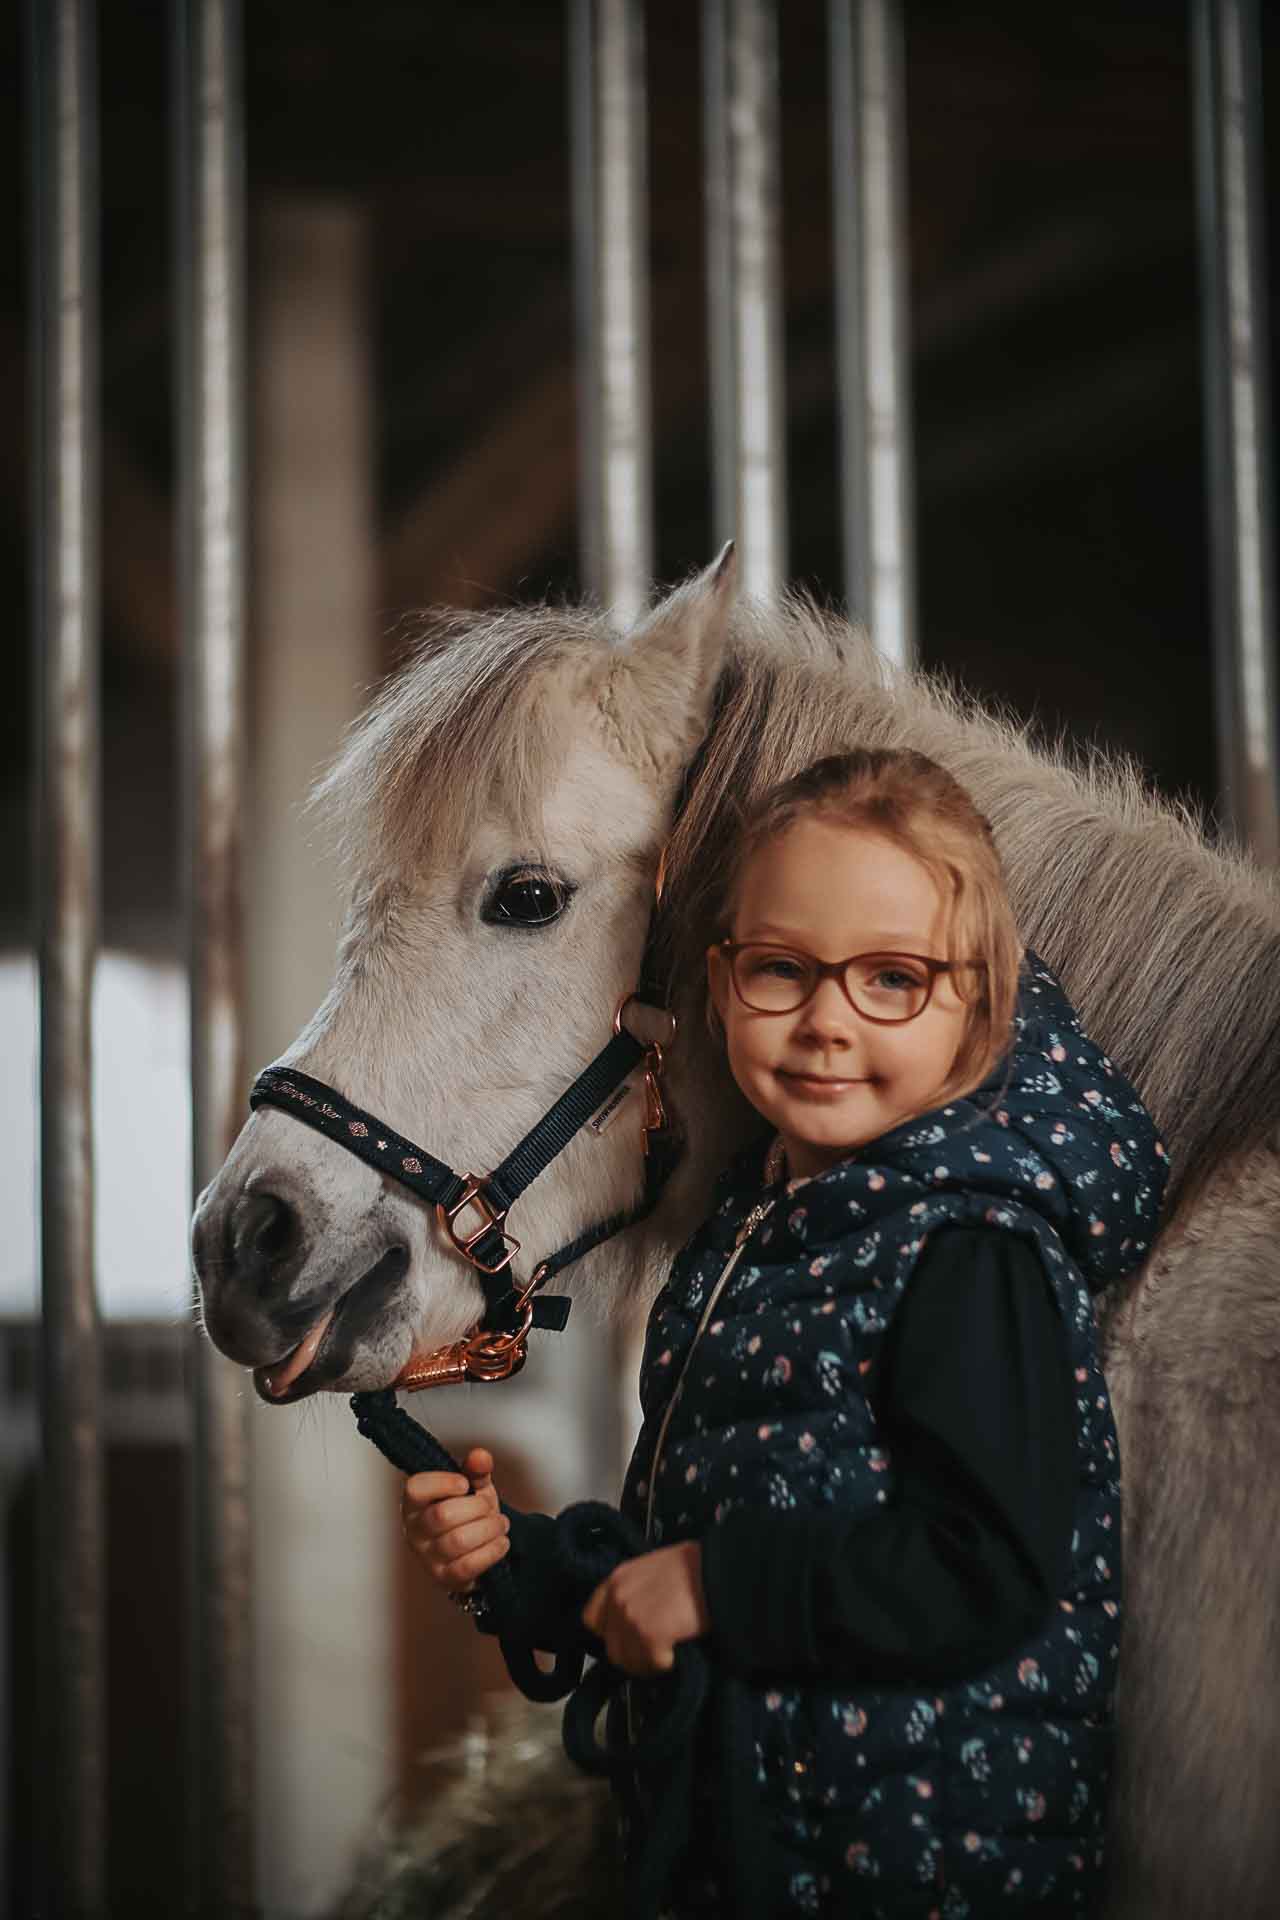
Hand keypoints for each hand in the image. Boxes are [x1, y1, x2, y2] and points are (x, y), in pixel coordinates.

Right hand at [401, 1446, 508, 1597]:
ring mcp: (427, 1557)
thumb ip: (476, 1470)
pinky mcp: (444, 1578)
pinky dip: (491, 1551)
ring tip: (500, 1524)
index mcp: (415, 1503)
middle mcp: (415, 1531)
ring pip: (458, 1541)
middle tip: (489, 1508)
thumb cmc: (467, 1515)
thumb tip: (480, 1456)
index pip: (415, 1489)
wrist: (476, 1550)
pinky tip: (501, 1542)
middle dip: (477, 1508)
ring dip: (489, 1529)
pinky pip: (468, 1565)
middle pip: (443, 1515)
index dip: (443, 1483)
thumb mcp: (473, 1488)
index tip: (465, 1484)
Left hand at [581, 1540, 708, 1675]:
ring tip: (668, 1652)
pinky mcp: (650, 1635)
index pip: (592, 1620)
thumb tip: (634, 1620)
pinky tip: (678, 1650)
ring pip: (630, 1661)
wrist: (715, 1570)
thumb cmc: (693, 1567)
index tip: (629, 1638)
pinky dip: (667, 1663)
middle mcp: (618, 1598)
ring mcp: (632, 1618)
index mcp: (616, 1579)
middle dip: (632, 1654)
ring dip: (649, 1662)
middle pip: (612, 1648)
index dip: (611, 1633)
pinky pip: (653, 1664)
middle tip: (654, 1651)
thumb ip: (634, 1592)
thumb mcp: (651, 1570)